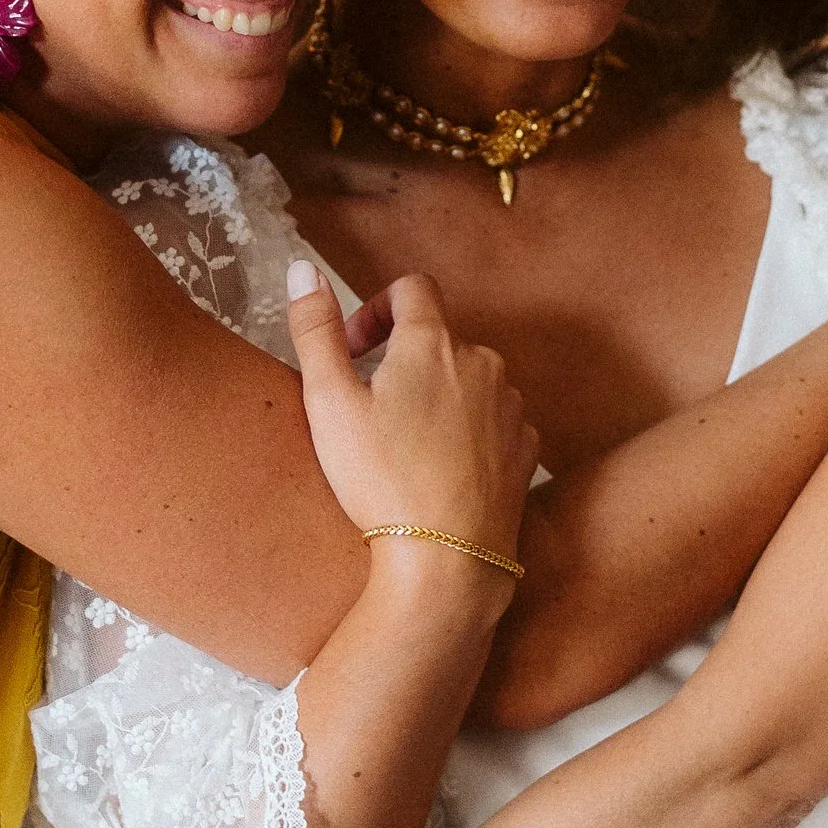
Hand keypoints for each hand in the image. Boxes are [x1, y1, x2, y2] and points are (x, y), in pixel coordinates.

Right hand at [286, 263, 537, 571]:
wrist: (446, 559)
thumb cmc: (381, 481)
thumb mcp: (328, 401)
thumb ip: (315, 328)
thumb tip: (302, 267)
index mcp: (433, 343)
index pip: (412, 288)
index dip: (377, 308)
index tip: (355, 350)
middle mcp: (483, 363)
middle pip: (441, 337)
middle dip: (404, 359)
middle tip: (370, 408)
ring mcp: (511, 406)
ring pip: (469, 379)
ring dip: (438, 395)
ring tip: (405, 445)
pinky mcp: (526, 448)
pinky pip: (494, 420)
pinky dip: (468, 431)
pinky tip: (440, 468)